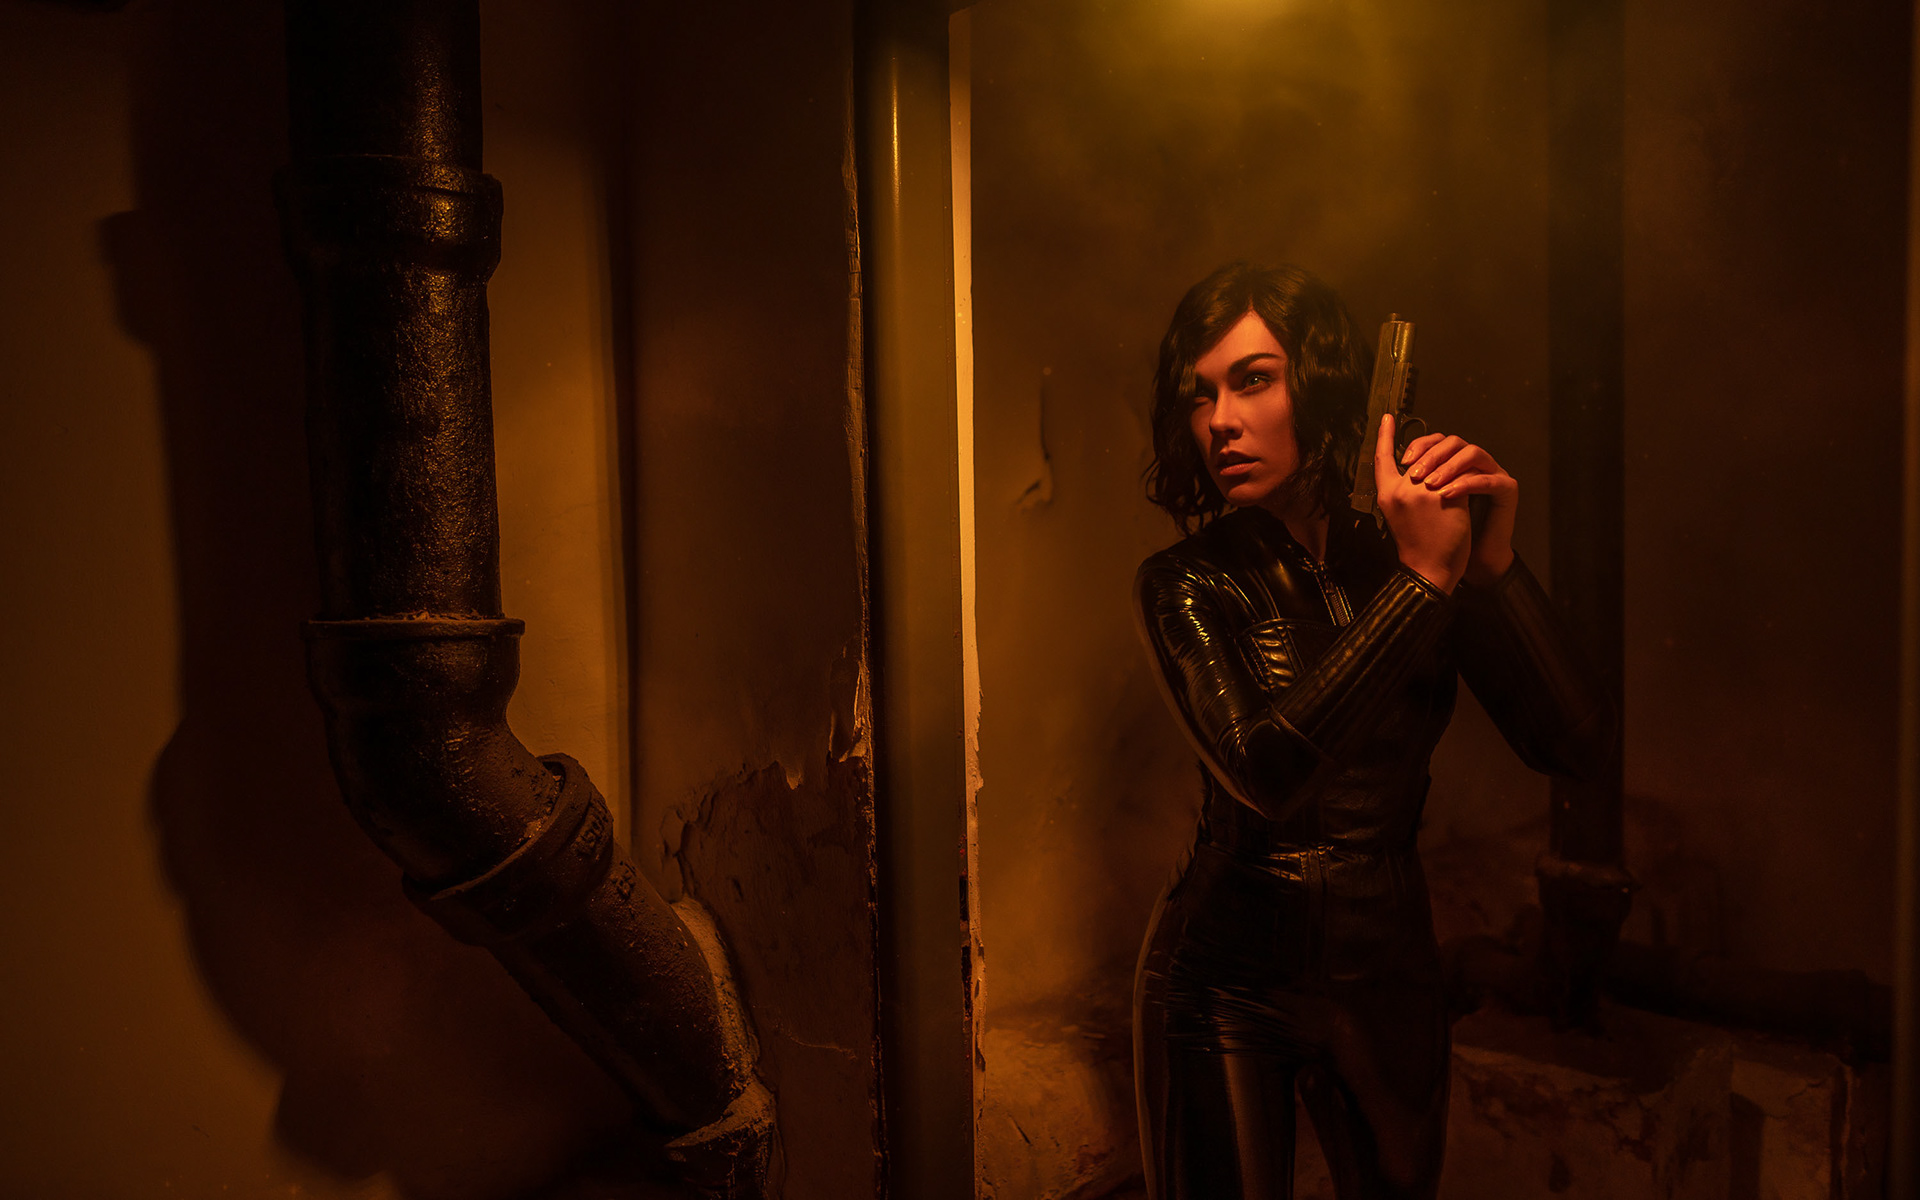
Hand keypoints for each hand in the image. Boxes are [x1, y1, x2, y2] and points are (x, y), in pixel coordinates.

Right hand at [1375, 413, 1469, 592]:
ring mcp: (1422, 491)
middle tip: (1448, 447)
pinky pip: (1462, 476)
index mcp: (1386, 494)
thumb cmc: (1417, 546)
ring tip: (1469, 470)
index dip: (1384, 436)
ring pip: (1444, 464)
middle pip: (1419, 456)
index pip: (1382, 458)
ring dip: (1457, 466)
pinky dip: (1471, 479)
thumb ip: (1407, 491)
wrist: (1430, 569)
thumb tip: (1425, 468)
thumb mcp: (1401, 515)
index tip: (1388, 417)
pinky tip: (1481, 481)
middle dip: (1434, 451)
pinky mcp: (1445, 496)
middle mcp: (1401, 489)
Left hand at [1398, 426, 1517, 587]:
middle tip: (1414, 474)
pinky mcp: (1507, 488)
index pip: (1438, 440)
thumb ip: (1416, 480)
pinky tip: (1447, 495)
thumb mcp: (1422, 502)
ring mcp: (1493, 473)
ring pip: (1472, 453)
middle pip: (1454, 442)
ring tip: (1430, 485)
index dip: (1418, 443)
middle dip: (1431, 455)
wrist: (1461, 562)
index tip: (1403, 458)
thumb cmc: (1440, 535)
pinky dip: (1464, 484)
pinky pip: (1487, 478)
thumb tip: (1396, 461)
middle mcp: (1475, 464)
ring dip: (1448, 467)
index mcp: (1454, 464)